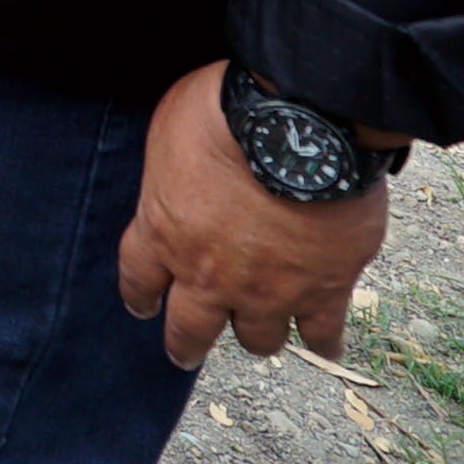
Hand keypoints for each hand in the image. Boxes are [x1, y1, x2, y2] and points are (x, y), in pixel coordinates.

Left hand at [117, 62, 387, 369]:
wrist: (299, 125)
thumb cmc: (226, 113)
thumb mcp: (169, 130)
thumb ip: (172, 169)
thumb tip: (183, 170)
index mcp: (163, 232)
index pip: (138, 279)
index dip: (140, 295)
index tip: (143, 306)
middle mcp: (209, 275)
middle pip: (190, 329)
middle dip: (186, 342)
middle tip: (186, 350)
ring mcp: (267, 290)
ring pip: (258, 338)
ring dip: (257, 335)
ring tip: (262, 334)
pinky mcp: (323, 290)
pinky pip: (322, 334)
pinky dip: (324, 341)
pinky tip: (325, 345)